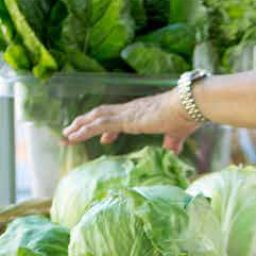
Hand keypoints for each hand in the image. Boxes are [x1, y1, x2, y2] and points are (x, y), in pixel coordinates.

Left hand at [62, 89, 199, 152]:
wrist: (189, 104)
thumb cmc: (187, 116)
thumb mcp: (177, 133)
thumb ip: (172, 142)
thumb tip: (173, 151)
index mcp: (141, 112)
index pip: (118, 118)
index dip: (107, 128)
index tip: (102, 140)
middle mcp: (130, 110)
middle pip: (101, 115)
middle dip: (84, 124)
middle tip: (71, 134)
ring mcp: (126, 113)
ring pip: (95, 118)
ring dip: (79, 126)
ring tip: (65, 135)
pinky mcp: (126, 119)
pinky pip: (98, 125)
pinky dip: (83, 130)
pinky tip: (72, 136)